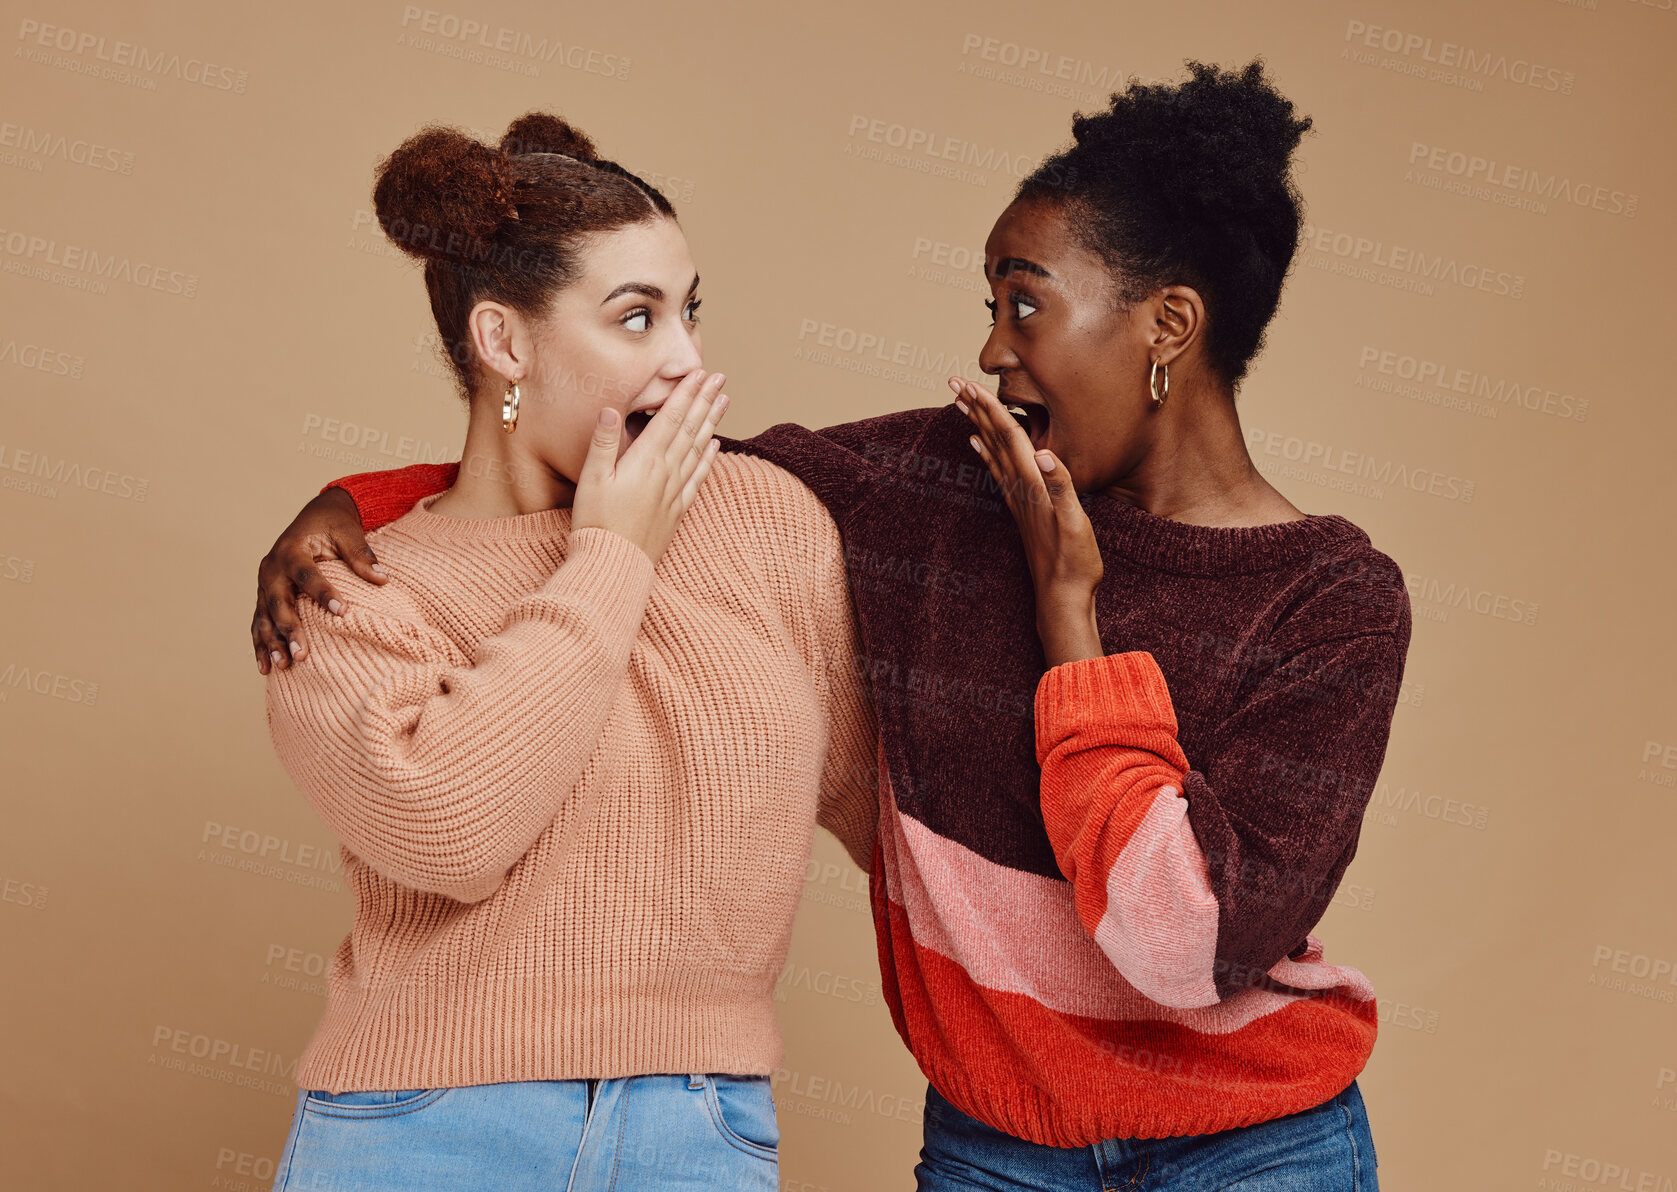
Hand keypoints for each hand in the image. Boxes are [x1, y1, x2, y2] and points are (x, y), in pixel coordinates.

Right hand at [252, 487, 384, 673]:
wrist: (314, 517)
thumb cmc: (333, 525)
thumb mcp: (348, 532)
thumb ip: (362, 555)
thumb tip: (382, 578)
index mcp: (292, 550)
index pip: (307, 575)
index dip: (324, 593)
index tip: (343, 612)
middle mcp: (272, 568)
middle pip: (278, 602)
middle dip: (290, 629)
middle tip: (302, 655)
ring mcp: (264, 584)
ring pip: (264, 617)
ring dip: (272, 643)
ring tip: (283, 666)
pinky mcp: (264, 596)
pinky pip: (259, 623)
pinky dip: (261, 645)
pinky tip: (265, 668)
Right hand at [571, 369, 727, 564]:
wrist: (615, 563)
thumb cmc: (596, 521)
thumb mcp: (592, 479)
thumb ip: (603, 442)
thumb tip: (611, 409)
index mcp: (645, 460)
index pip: (670, 418)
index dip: (686, 394)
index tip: (699, 373)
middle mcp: (666, 472)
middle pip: (689, 428)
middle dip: (704, 400)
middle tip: (719, 379)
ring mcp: (674, 491)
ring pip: (698, 449)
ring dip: (711, 423)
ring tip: (724, 402)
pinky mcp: (676, 510)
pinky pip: (698, 478)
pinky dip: (708, 459)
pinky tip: (715, 446)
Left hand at [951, 377, 1103, 666]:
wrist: (1062, 597)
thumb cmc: (1074, 562)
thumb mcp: (1076, 523)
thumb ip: (1061, 486)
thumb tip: (1044, 454)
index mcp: (1032, 483)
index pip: (1008, 436)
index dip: (990, 407)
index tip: (969, 383)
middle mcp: (1020, 488)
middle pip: (994, 438)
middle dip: (975, 408)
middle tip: (953, 381)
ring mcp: (1019, 499)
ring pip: (993, 452)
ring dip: (978, 424)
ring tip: (961, 403)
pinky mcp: (1022, 509)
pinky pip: (998, 471)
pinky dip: (986, 452)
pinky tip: (977, 443)